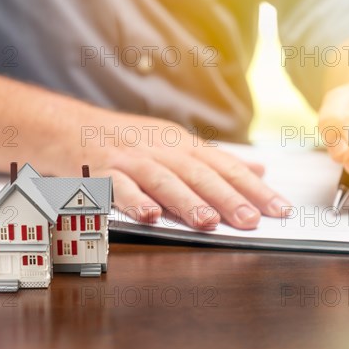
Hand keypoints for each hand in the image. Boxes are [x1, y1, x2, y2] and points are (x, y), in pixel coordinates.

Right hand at [78, 108, 290, 229]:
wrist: (69, 126)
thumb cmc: (126, 140)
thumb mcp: (173, 143)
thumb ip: (214, 160)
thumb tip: (256, 169)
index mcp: (181, 144)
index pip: (224, 166)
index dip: (253, 187)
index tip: (279, 207)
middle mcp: (160, 149)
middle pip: (199, 174)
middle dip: (228, 197)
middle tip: (252, 219)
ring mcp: (131, 159)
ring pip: (164, 180)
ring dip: (186, 200)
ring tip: (208, 221)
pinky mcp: (103, 170)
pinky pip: (119, 187)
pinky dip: (134, 200)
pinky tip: (150, 215)